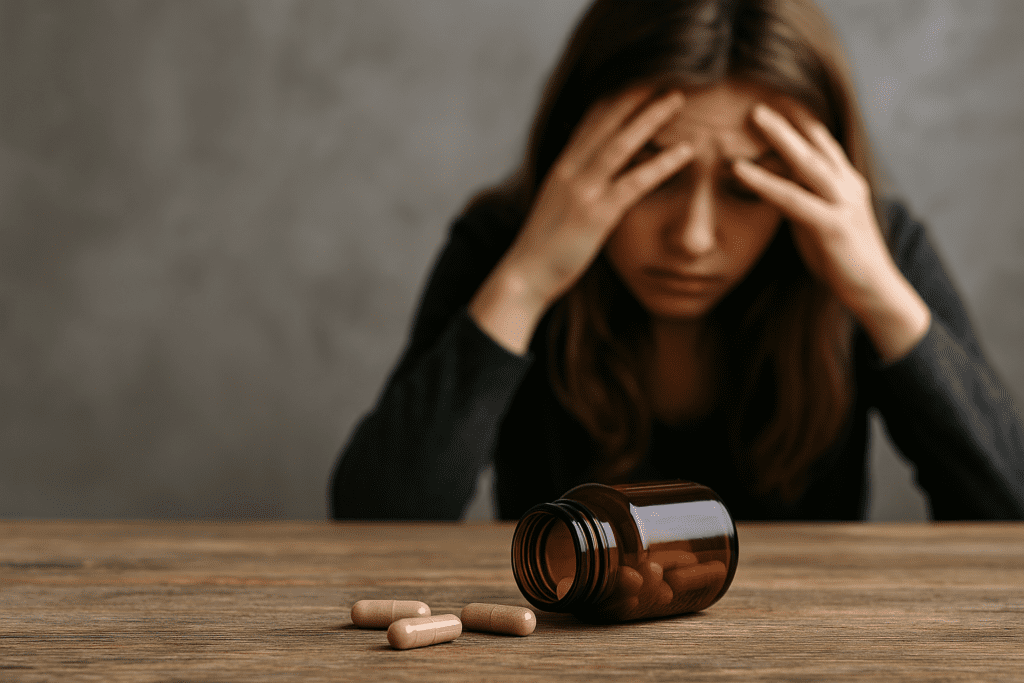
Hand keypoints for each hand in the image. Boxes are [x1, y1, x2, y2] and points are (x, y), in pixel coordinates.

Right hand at [470, 86, 694, 353]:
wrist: (524, 275)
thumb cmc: (543, 246)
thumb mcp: (557, 205)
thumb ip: (575, 183)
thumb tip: (592, 172)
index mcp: (562, 166)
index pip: (591, 119)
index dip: (616, 97)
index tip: (641, 79)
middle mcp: (571, 170)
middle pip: (606, 121)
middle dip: (636, 95)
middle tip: (666, 76)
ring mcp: (583, 191)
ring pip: (621, 144)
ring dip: (651, 118)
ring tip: (678, 100)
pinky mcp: (596, 215)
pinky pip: (634, 182)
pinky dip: (662, 163)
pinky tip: (687, 151)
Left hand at [732, 102, 930, 361]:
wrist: (874, 292)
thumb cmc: (843, 260)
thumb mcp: (819, 222)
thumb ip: (801, 200)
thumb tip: (773, 185)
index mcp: (847, 183)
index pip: (823, 143)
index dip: (800, 120)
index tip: (776, 99)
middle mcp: (848, 187)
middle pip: (815, 143)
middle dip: (789, 118)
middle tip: (759, 97)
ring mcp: (842, 205)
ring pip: (808, 162)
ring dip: (780, 136)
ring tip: (753, 116)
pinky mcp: (832, 227)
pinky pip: (792, 199)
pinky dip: (764, 182)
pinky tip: (740, 171)